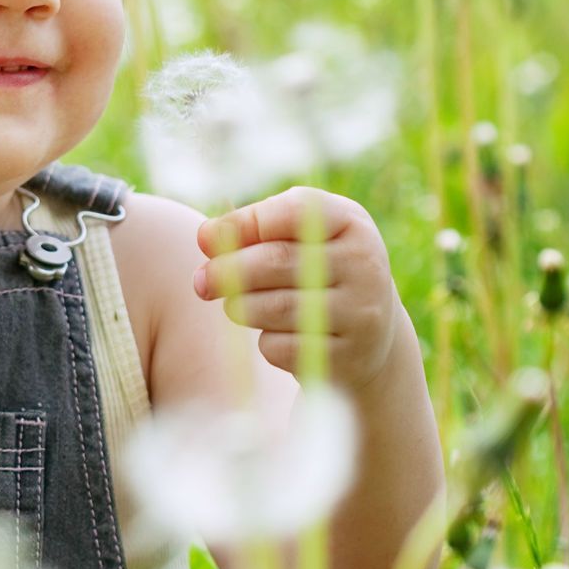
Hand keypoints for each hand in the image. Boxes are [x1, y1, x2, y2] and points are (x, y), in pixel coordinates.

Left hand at [192, 185, 399, 391]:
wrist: (368, 338)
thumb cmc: (317, 274)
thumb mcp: (299, 240)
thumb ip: (254, 230)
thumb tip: (206, 237)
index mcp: (350, 222)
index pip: (291, 211)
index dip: (241, 224)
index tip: (206, 238)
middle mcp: (364, 263)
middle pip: (275, 260)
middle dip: (225, 270)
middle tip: (201, 281)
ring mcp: (361, 313)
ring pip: (272, 308)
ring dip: (240, 307)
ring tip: (238, 305)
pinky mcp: (348, 357)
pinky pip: (280, 348)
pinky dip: (264, 342)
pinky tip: (276, 335)